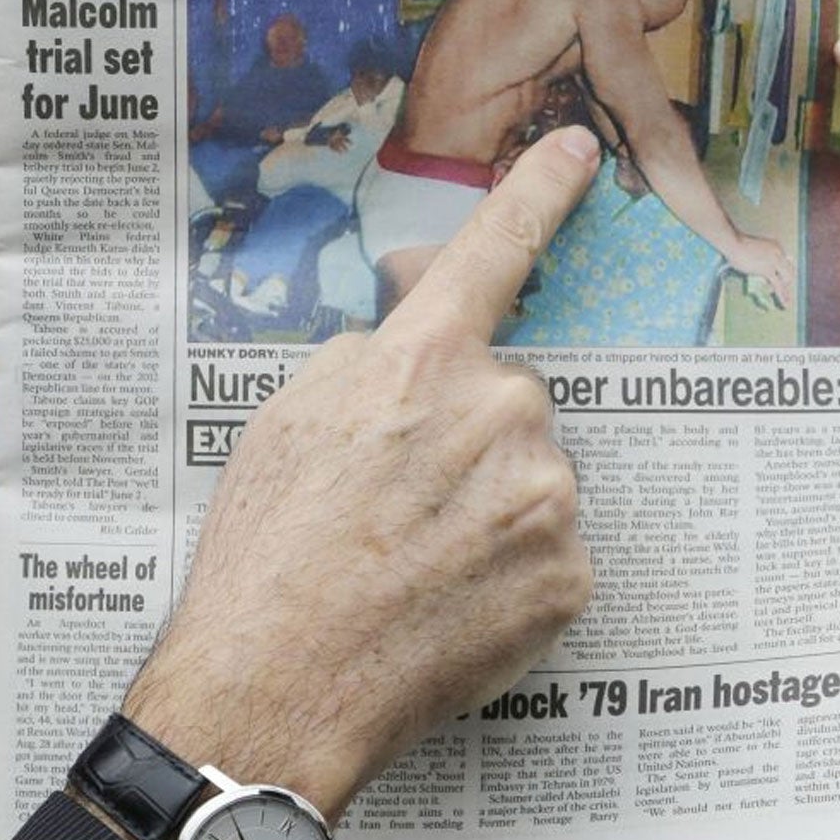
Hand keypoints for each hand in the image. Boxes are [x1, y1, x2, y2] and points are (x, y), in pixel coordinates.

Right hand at [123, 128, 600, 819]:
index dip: (535, 195)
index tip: (575, 153)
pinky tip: (447, 599)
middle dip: (465, 428)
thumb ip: (368, 353)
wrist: (277, 686)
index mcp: (421, 363)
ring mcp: (545, 497)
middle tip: (396, 496)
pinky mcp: (570, 577)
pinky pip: (550, 547)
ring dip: (490, 500)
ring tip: (412, 561)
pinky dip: (510, 566)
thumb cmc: (264, 551)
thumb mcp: (287, 416)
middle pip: (507, 391)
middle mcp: (500, 413)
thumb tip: (415, 316)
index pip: (491, 253)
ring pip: (532, 472)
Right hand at [727, 235, 795, 309]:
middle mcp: (779, 253)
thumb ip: (760, 257)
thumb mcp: (754, 249)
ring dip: (786, 290)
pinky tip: (784, 304)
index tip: (780, 278)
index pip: (787, 262)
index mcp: (776, 247)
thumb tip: (759, 268)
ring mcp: (774, 262)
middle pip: (790, 271)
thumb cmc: (737, 244)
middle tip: (782, 289)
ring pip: (787, 279)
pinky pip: (779, 286)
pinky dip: (783, 296)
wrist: (733, 243)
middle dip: (787, 282)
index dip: (783, 272)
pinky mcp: (768, 270)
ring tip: (785, 300)